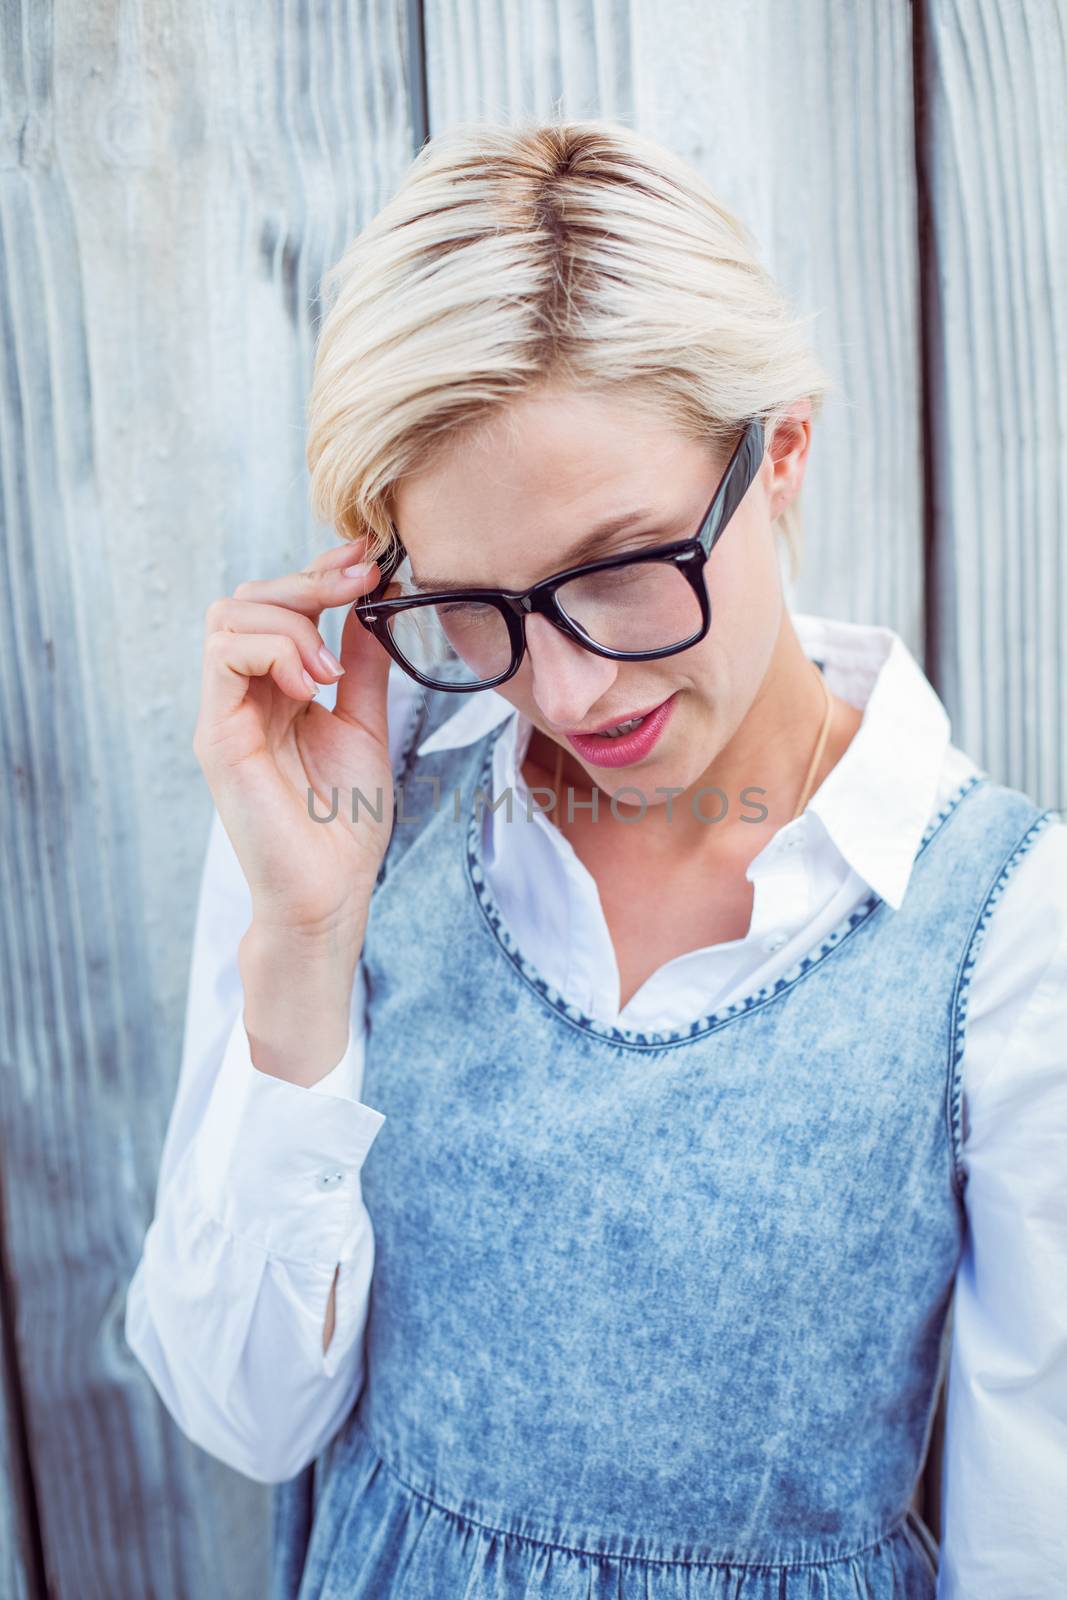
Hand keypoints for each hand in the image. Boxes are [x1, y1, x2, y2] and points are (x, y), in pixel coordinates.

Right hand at [192, 537, 395, 942]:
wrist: (330, 891)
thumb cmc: (345, 823)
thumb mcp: (365, 724)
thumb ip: (362, 666)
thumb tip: (372, 604)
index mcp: (275, 688)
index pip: (280, 604)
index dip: (319, 571)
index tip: (368, 556)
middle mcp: (242, 694)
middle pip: (248, 596)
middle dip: (308, 580)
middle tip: (360, 584)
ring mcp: (224, 712)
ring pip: (230, 615)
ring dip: (291, 620)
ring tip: (330, 671)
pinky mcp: (215, 735)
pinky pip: (224, 657)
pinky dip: (272, 651)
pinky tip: (309, 685)